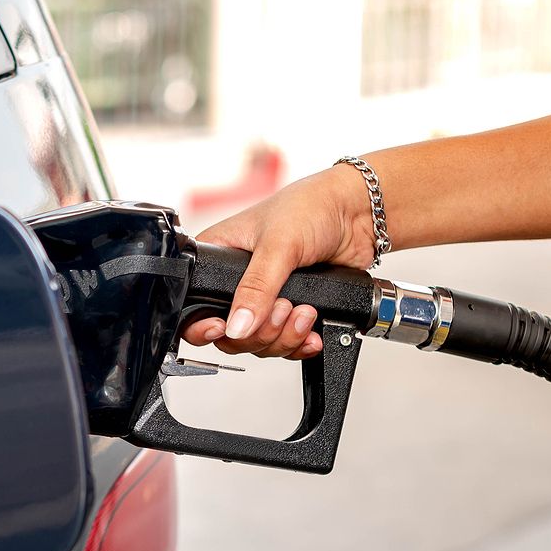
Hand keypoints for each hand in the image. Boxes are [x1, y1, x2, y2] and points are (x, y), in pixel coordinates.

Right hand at [181, 165, 376, 358]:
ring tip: (304, 311)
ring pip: (258, 342)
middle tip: (282, 308)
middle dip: (259, 331)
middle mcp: (237, 283)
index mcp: (217, 258)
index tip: (223, 328)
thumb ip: (256, 288)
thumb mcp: (277, 245)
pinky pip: (284, 344)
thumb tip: (237, 325)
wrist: (356, 212)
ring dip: (283, 336)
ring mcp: (264, 299)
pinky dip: (299, 343)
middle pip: (229, 334)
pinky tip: (311, 331)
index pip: (194, 304)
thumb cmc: (310, 207)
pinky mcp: (290, 310)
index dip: (202, 325)